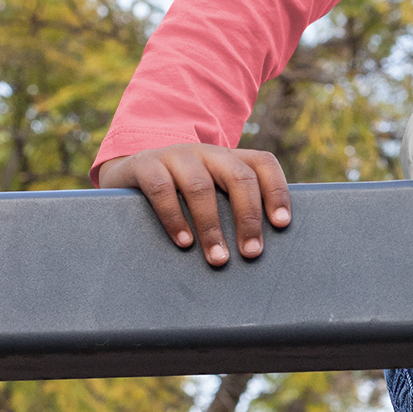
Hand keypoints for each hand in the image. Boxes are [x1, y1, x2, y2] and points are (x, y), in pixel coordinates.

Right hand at [97, 145, 291, 265]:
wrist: (130, 171)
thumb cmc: (181, 194)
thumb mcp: (211, 193)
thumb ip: (232, 208)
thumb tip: (260, 251)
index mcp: (229, 158)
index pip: (263, 164)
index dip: (277, 191)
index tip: (282, 224)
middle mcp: (207, 152)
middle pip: (238, 176)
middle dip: (248, 217)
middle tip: (252, 253)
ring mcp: (176, 156)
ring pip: (200, 187)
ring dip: (211, 226)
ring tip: (218, 258)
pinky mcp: (145, 165)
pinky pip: (161, 189)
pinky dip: (174, 218)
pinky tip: (184, 242)